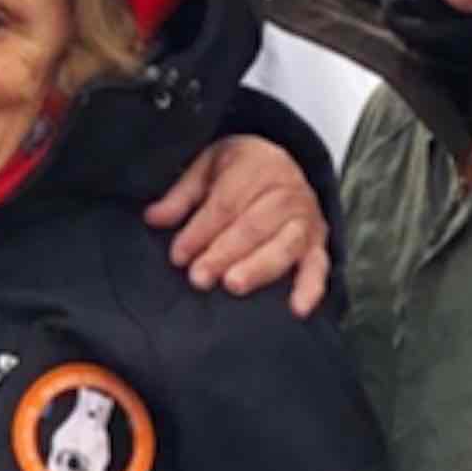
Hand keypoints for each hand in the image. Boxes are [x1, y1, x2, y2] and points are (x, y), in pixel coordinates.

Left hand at [141, 134, 329, 315]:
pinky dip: (310, 288)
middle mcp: (287, 191)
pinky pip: (318, 267)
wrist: (284, 161)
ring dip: (258, 268)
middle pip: (253, 226)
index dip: (201, 231)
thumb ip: (182, 195)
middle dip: (223, 253)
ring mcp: (305, 219)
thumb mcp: (207, 166)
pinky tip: (297, 308)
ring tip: (233, 285)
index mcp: (257, 165)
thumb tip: (153, 218)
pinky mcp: (318, 243)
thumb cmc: (240, 168)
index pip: (226, 204)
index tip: (178, 255)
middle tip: (199, 277)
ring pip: (283, 246)